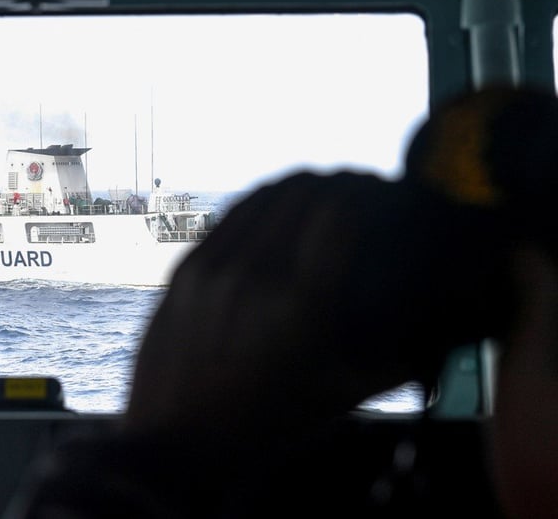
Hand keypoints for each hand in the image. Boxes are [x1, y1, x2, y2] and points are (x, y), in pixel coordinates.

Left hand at [124, 170, 510, 440]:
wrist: (175, 441)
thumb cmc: (269, 424)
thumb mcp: (344, 394)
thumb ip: (402, 354)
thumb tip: (449, 325)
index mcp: (303, 304)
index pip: (342, 208)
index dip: (370, 191)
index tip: (385, 195)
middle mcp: (257, 273)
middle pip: (307, 190)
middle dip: (341, 183)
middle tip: (360, 193)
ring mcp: (215, 265)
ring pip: (266, 194)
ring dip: (302, 185)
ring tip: (322, 194)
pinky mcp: (185, 267)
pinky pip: (232, 215)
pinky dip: (264, 203)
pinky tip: (278, 211)